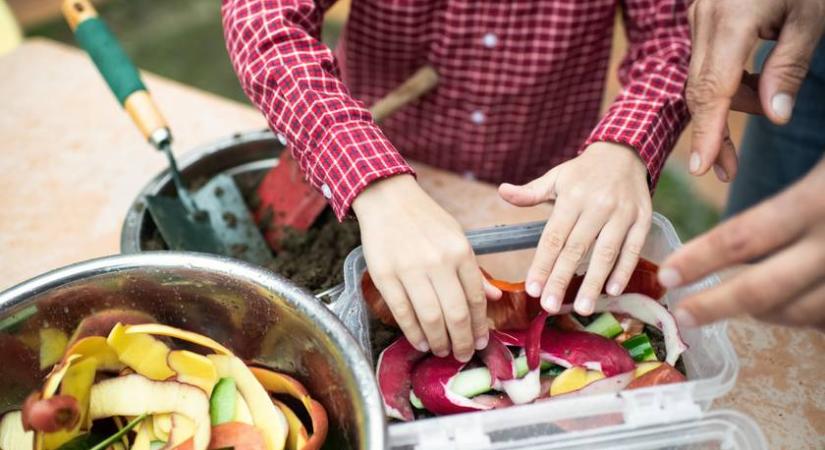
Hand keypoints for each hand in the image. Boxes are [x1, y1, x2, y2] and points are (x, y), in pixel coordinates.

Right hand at [352, 175, 501, 360]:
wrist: (387, 198)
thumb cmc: (425, 219)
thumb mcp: (457, 237)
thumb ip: (474, 269)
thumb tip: (495, 297)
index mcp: (460, 251)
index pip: (475, 297)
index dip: (480, 325)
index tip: (481, 341)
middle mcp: (438, 261)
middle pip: (455, 313)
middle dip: (462, 341)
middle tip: (463, 355)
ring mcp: (410, 269)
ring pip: (430, 317)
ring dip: (439, 341)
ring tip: (443, 350)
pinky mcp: (385, 275)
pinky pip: (402, 312)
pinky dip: (413, 332)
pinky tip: (421, 341)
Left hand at [499, 143, 651, 315]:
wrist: (625, 153)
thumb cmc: (584, 172)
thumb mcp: (556, 177)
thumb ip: (531, 192)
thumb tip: (503, 192)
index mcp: (572, 197)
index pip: (553, 237)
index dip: (542, 264)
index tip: (532, 289)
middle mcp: (597, 206)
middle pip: (576, 249)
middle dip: (562, 280)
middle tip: (550, 306)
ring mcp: (622, 214)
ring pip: (606, 253)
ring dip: (593, 283)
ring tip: (582, 308)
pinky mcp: (643, 220)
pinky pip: (633, 249)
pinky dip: (623, 271)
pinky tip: (612, 291)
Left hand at [659, 159, 824, 329]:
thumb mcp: (824, 161)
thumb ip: (791, 187)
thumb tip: (733, 190)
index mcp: (815, 202)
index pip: (742, 237)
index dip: (699, 260)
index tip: (667, 275)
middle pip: (763, 290)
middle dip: (715, 307)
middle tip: (682, 315)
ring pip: (797, 312)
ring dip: (763, 313)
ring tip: (736, 305)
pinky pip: (824, 315)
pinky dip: (802, 313)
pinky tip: (787, 300)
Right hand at [686, 0, 824, 181]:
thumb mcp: (811, 18)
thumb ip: (789, 67)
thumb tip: (774, 115)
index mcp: (731, 19)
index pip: (713, 87)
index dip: (708, 130)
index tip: (702, 166)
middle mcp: (705, 18)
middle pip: (700, 89)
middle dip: (713, 131)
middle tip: (727, 170)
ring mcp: (698, 16)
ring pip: (702, 77)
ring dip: (728, 103)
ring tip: (767, 107)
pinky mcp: (702, 16)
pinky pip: (706, 61)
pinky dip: (728, 81)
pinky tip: (755, 84)